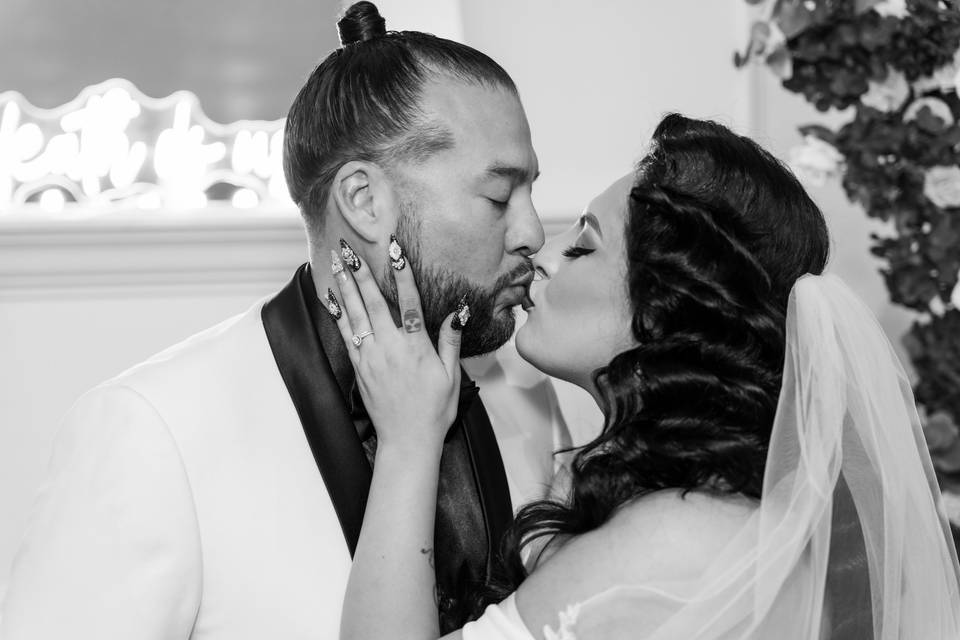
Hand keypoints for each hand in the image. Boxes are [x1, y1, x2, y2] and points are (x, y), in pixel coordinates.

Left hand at [328, 236, 466, 452]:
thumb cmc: (434, 410)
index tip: (394, 250)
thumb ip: (450, 341)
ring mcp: (371, 357)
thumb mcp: (452, 376)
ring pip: (355, 315)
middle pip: (373, 302)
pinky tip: (331, 297)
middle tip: (347, 249)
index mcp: (416, 347)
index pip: (408, 302)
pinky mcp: (360, 368)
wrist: (407, 441)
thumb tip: (458, 311)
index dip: (402, 274)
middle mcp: (391, 347)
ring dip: (345, 286)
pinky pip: (346, 335)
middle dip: (360, 272)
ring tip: (335, 263)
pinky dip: (338, 314)